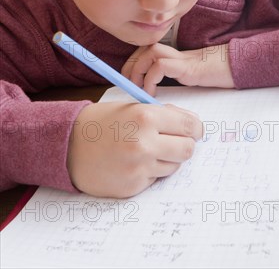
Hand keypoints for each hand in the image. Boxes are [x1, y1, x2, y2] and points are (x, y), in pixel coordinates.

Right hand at [67, 101, 202, 197]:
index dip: (196, 128)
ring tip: (146, 151)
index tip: (196, 131)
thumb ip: (162, 114)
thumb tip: (191, 123)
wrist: (67, 145)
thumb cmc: (100, 122)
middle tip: (175, 142)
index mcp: (146, 117)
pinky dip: (150, 172)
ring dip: (166, 159)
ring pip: (173, 166)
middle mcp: (145, 143)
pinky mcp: (133, 186)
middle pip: (187, 149)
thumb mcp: (131, 107)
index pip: (189, 126)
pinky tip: (132, 163)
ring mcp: (139, 168)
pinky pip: (155, 179)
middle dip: (184, 144)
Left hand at [121, 43, 234, 95]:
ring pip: (150, 52)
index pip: (146, 51)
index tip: (127, 81)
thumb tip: (155, 96)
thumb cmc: (218, 75)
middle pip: (145, 48)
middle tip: (127, 84)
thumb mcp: (192, 79)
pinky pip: (161, 65)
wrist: (240, 68)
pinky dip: (151, 77)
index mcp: (176, 56)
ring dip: (138, 69)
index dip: (133, 63)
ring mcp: (182, 59)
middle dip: (131, 65)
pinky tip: (152, 93)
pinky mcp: (188, 67)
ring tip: (138, 88)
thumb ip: (177, 81)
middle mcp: (177, 54)